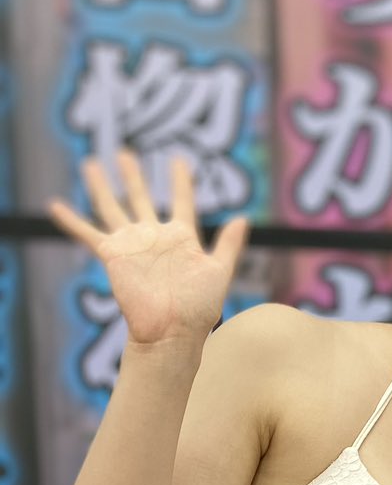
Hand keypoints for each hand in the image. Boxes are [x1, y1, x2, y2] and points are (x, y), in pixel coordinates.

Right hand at [46, 150, 247, 351]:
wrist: (172, 331)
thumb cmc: (199, 307)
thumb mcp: (219, 272)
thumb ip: (229, 245)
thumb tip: (243, 219)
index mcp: (181, 237)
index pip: (181, 201)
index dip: (180, 181)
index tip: (177, 159)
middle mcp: (154, 237)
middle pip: (140, 198)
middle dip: (133, 176)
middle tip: (125, 153)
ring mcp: (132, 245)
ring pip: (112, 208)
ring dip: (101, 186)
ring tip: (90, 163)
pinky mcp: (113, 255)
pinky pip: (87, 234)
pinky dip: (70, 220)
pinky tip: (55, 205)